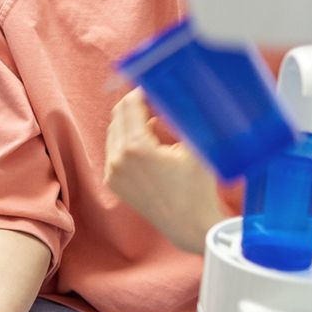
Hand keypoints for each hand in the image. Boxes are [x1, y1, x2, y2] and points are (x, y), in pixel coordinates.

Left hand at [105, 88, 227, 253]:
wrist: (191, 226)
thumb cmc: (199, 188)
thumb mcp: (195, 147)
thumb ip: (182, 118)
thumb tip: (178, 94)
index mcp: (135, 147)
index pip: (129, 105)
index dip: (141, 91)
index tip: (155, 85)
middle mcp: (117, 158)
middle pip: (118, 116)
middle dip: (135, 105)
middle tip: (156, 100)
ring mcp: (112, 172)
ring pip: (114, 133)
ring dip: (130, 122)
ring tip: (154, 120)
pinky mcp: (113, 182)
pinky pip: (114, 151)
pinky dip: (126, 141)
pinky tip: (148, 142)